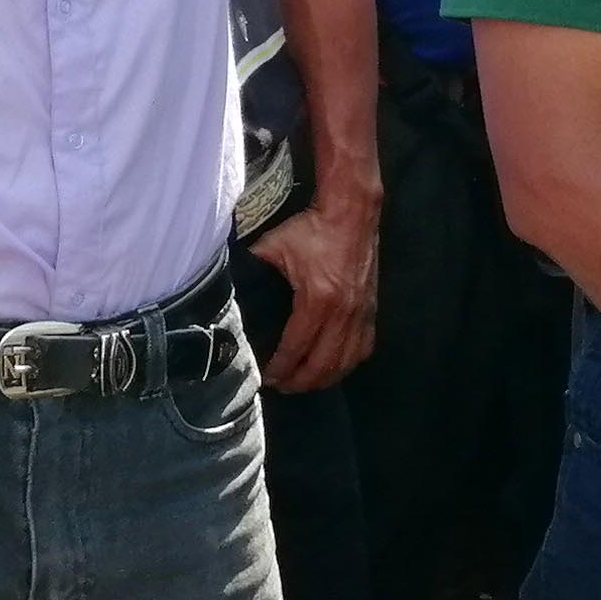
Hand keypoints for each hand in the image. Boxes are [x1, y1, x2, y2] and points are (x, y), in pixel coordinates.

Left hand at [249, 183, 381, 393]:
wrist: (353, 213)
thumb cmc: (312, 228)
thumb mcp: (274, 244)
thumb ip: (252, 266)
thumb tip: (227, 281)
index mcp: (317, 300)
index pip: (296, 348)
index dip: (280, 368)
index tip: (266, 377)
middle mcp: (343, 313)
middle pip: (322, 365)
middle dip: (299, 381)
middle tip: (281, 386)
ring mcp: (362, 314)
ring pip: (345, 362)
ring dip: (324, 378)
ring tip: (303, 383)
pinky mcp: (372, 310)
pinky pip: (363, 349)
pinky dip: (347, 364)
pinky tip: (333, 368)